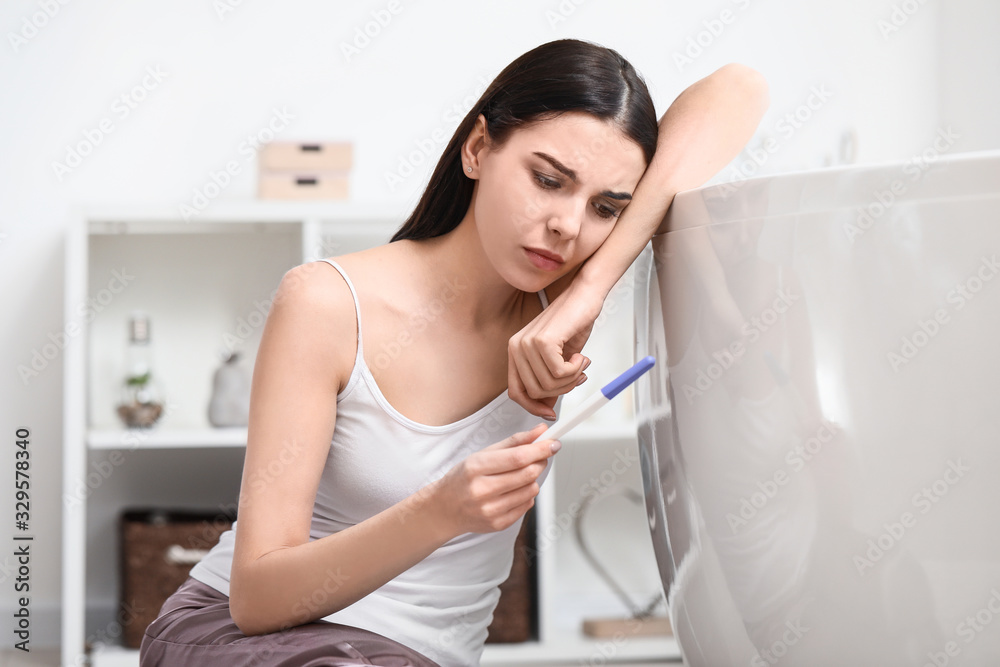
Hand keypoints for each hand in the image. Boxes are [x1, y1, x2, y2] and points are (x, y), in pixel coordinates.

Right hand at [430, 424, 558, 535]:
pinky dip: (526, 495)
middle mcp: (482, 491)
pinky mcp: (498, 524)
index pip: (518, 458)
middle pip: (528, 474)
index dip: (540, 449)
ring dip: (533, 479)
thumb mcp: (482, 454)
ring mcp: (490, 510)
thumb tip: (540, 432)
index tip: (553, 443)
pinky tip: (513, 491)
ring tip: (519, 475)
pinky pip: (527, 505)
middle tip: (539, 456)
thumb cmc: (463, 478)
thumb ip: (514, 442)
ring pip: (531, 490)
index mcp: (475, 468)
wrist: (445, 508)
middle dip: (540, 462)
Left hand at [507, 281, 603, 419]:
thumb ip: (550, 382)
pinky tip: (580, 356)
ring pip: (548, 385)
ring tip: (580, 364)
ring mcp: (527, 343)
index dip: (533, 407)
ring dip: (571, 379)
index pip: (516, 392)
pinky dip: (574, 370)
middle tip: (577, 378)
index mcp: (516, 352)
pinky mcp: (542, 341)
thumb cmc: (573, 323)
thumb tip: (547, 407)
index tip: (550, 413)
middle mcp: (516, 347)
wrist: (584, 297)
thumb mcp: (561, 359)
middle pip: (534, 392)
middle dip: (561, 391)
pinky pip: (559, 373)